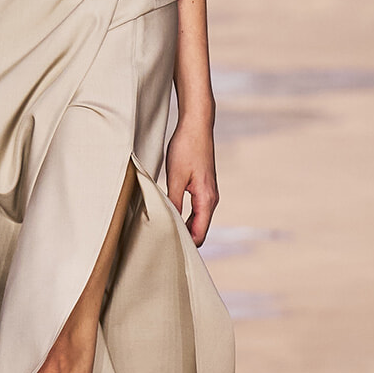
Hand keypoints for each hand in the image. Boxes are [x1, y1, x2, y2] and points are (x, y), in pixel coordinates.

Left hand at [165, 117, 218, 245]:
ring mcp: (209, 193)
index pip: (199, 234)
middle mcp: (211, 199)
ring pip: (198, 219)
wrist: (197, 125)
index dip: (185, 244)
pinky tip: (171, 214)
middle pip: (199, 229)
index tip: (168, 247)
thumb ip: (174, 202)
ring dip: (184, 226)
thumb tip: (171, 223)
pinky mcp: (203, 186)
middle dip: (184, 237)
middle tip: (162, 242)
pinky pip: (196, 209)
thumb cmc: (186, 148)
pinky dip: (186, 216)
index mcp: (206, 200)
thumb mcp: (175, 177)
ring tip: (164, 230)